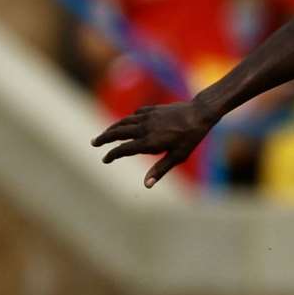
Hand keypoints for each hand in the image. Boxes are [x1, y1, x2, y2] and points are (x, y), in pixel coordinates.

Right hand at [91, 100, 217, 187]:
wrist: (199, 113)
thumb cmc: (191, 138)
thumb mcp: (178, 157)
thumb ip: (160, 170)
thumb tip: (146, 185)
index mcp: (149, 142)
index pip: (123, 149)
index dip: (112, 155)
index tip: (105, 160)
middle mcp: (144, 128)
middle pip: (117, 133)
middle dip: (104, 138)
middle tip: (94, 143)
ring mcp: (147, 117)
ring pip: (123, 122)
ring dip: (112, 128)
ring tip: (105, 133)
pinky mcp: (152, 109)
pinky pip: (135, 114)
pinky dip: (127, 119)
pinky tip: (126, 122)